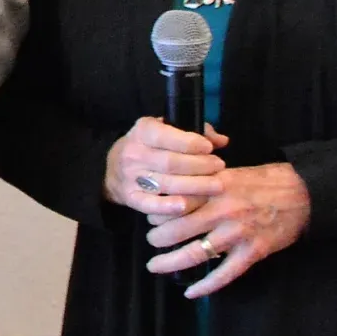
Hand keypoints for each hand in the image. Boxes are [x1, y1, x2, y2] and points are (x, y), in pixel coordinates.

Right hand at [103, 116, 228, 217]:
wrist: (114, 166)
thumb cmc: (150, 145)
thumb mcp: (166, 129)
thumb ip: (194, 131)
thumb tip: (222, 140)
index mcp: (142, 131)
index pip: (166, 136)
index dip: (189, 143)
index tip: (209, 148)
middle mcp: (133, 153)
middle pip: (170, 163)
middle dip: (199, 166)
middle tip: (219, 167)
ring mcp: (130, 177)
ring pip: (165, 184)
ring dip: (194, 186)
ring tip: (216, 185)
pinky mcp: (130, 197)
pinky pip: (150, 205)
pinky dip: (168, 206)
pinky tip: (186, 206)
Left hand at [145, 161, 311, 298]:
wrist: (303, 193)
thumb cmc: (263, 181)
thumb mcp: (229, 173)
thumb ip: (203, 182)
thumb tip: (174, 192)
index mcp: (214, 188)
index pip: (175, 201)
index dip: (157, 211)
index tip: (149, 216)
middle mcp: (222, 210)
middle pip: (177, 228)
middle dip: (157, 238)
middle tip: (150, 241)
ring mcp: (237, 233)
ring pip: (194, 253)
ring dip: (170, 262)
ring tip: (155, 265)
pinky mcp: (253, 251)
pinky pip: (224, 274)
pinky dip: (206, 286)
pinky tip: (191, 292)